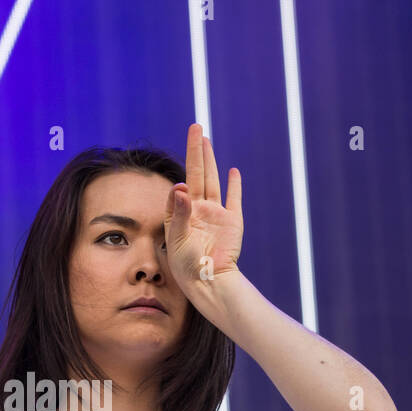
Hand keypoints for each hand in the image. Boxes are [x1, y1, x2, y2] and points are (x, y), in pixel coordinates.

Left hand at [162, 123, 243, 326]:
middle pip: (197, 173)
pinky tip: (233, 172)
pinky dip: (234, 186)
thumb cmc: (187, 266)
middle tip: (195, 126)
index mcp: (180, 214)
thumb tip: (180, 187)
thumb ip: (179, 214)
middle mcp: (197, 210)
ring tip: (206, 139)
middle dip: (195, 151)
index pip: (179, 188)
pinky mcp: (232, 221)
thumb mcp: (177, 239)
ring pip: (213, 180)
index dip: (180, 183)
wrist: (210, 283)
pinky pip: (234, 199)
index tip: (182, 187)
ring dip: (210, 159)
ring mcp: (216, 214)